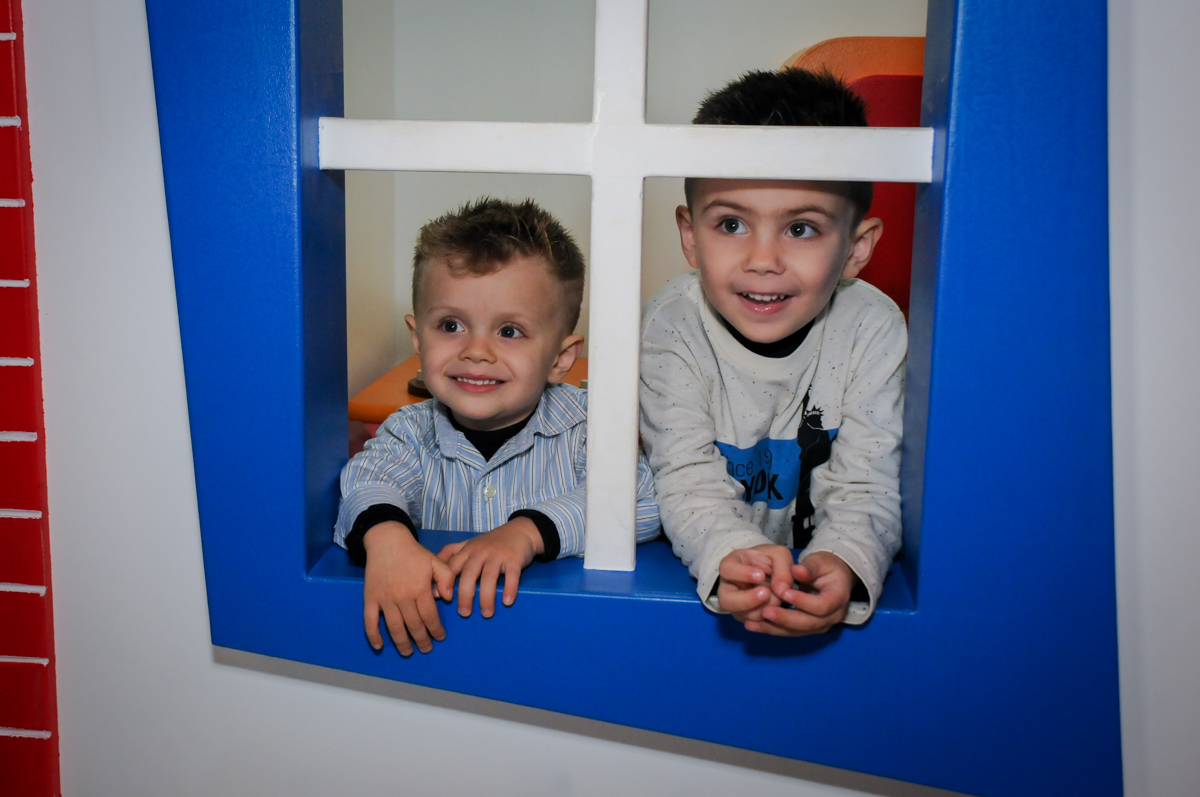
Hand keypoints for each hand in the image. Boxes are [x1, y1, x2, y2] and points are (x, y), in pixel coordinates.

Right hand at [362, 521, 454, 655]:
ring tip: (408, 652)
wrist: (387, 542)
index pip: (430, 616)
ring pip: (394, 627)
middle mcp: (402, 597)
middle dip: (422, 640)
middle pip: (413, 625)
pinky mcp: (370, 598)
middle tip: (426, 648)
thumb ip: (446, 578)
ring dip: (402, 643)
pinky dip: (373, 635)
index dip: (436, 629)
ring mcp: (385, 599)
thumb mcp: (436, 561)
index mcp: (420, 589)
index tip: (440, 637)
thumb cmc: (414, 553)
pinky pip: (370, 621)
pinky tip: (379, 646)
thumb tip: (447, 599)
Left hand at [437, 517, 543, 618]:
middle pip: (469, 574)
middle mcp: (480, 552)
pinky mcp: (514, 558)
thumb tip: (433, 575)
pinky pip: (512, 575)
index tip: (438, 598)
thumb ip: (451, 555)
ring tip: (486, 614)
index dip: (444, 581)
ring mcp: (497, 555)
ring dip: (486, 597)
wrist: (520, 530)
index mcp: (467, 550)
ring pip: (489, 576)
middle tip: (464, 613)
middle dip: (465, 595)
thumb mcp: (469, 544)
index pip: (452, 566)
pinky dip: (510, 589)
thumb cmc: (492, 542)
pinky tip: (507, 602)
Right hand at [716, 544, 790, 621]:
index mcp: (731, 565)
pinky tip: (779, 610)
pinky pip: (755, 623)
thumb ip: (782, 569)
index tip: (761, 575)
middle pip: (726, 600)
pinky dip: (768, 619)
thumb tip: (781, 591)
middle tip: (766, 593)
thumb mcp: (779, 556)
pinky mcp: (747, 617)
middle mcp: (728, 587)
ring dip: (762, 610)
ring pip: (742, 615)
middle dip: (747, 600)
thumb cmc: (771, 560)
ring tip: (778, 600)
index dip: (742, 574)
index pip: (727, 569)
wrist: (774, 573)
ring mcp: (736, 605)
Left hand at [744, 551, 856, 635]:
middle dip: (785, 619)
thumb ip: (809, 567)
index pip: (821, 606)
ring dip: (774, 628)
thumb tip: (796, 571)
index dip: (802, 601)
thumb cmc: (826, 566)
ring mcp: (820, 625)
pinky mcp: (807, 628)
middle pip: (808, 623)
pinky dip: (772, 629)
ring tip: (753, 623)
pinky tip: (754, 625)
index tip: (783, 592)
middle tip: (764, 611)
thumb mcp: (820, 561)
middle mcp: (832, 616)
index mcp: (838, 598)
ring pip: (797, 631)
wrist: (833, 577)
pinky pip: (790, 631)